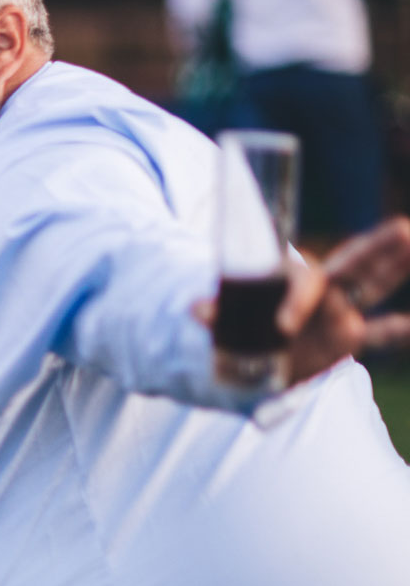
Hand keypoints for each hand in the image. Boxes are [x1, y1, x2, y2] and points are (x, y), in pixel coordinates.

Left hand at [201, 216, 409, 384]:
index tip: (282, 328)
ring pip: (373, 286)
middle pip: (355, 263)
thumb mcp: (224, 320)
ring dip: (397, 267)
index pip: (307, 282)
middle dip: (379, 247)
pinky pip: (379, 334)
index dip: (297, 301)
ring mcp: (338, 313)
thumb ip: (217, 313)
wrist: (245, 357)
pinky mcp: (345, 339)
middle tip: (405, 228)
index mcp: (291, 281)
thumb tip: (196, 309)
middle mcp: (321, 292)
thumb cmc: (237, 330)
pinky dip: (397, 330)